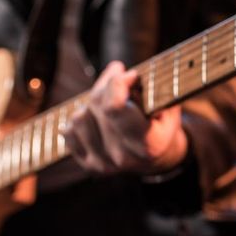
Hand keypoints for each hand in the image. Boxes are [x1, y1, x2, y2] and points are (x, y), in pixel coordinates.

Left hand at [63, 61, 187, 175]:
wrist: (157, 157)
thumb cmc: (162, 123)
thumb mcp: (166, 103)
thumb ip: (148, 87)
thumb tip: (116, 70)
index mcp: (148, 144)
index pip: (115, 107)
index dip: (118, 82)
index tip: (130, 74)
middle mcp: (124, 158)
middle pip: (97, 105)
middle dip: (108, 85)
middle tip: (122, 80)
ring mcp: (104, 164)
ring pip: (80, 117)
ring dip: (92, 103)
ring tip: (110, 103)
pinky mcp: (88, 165)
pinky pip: (69, 131)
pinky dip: (82, 118)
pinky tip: (98, 118)